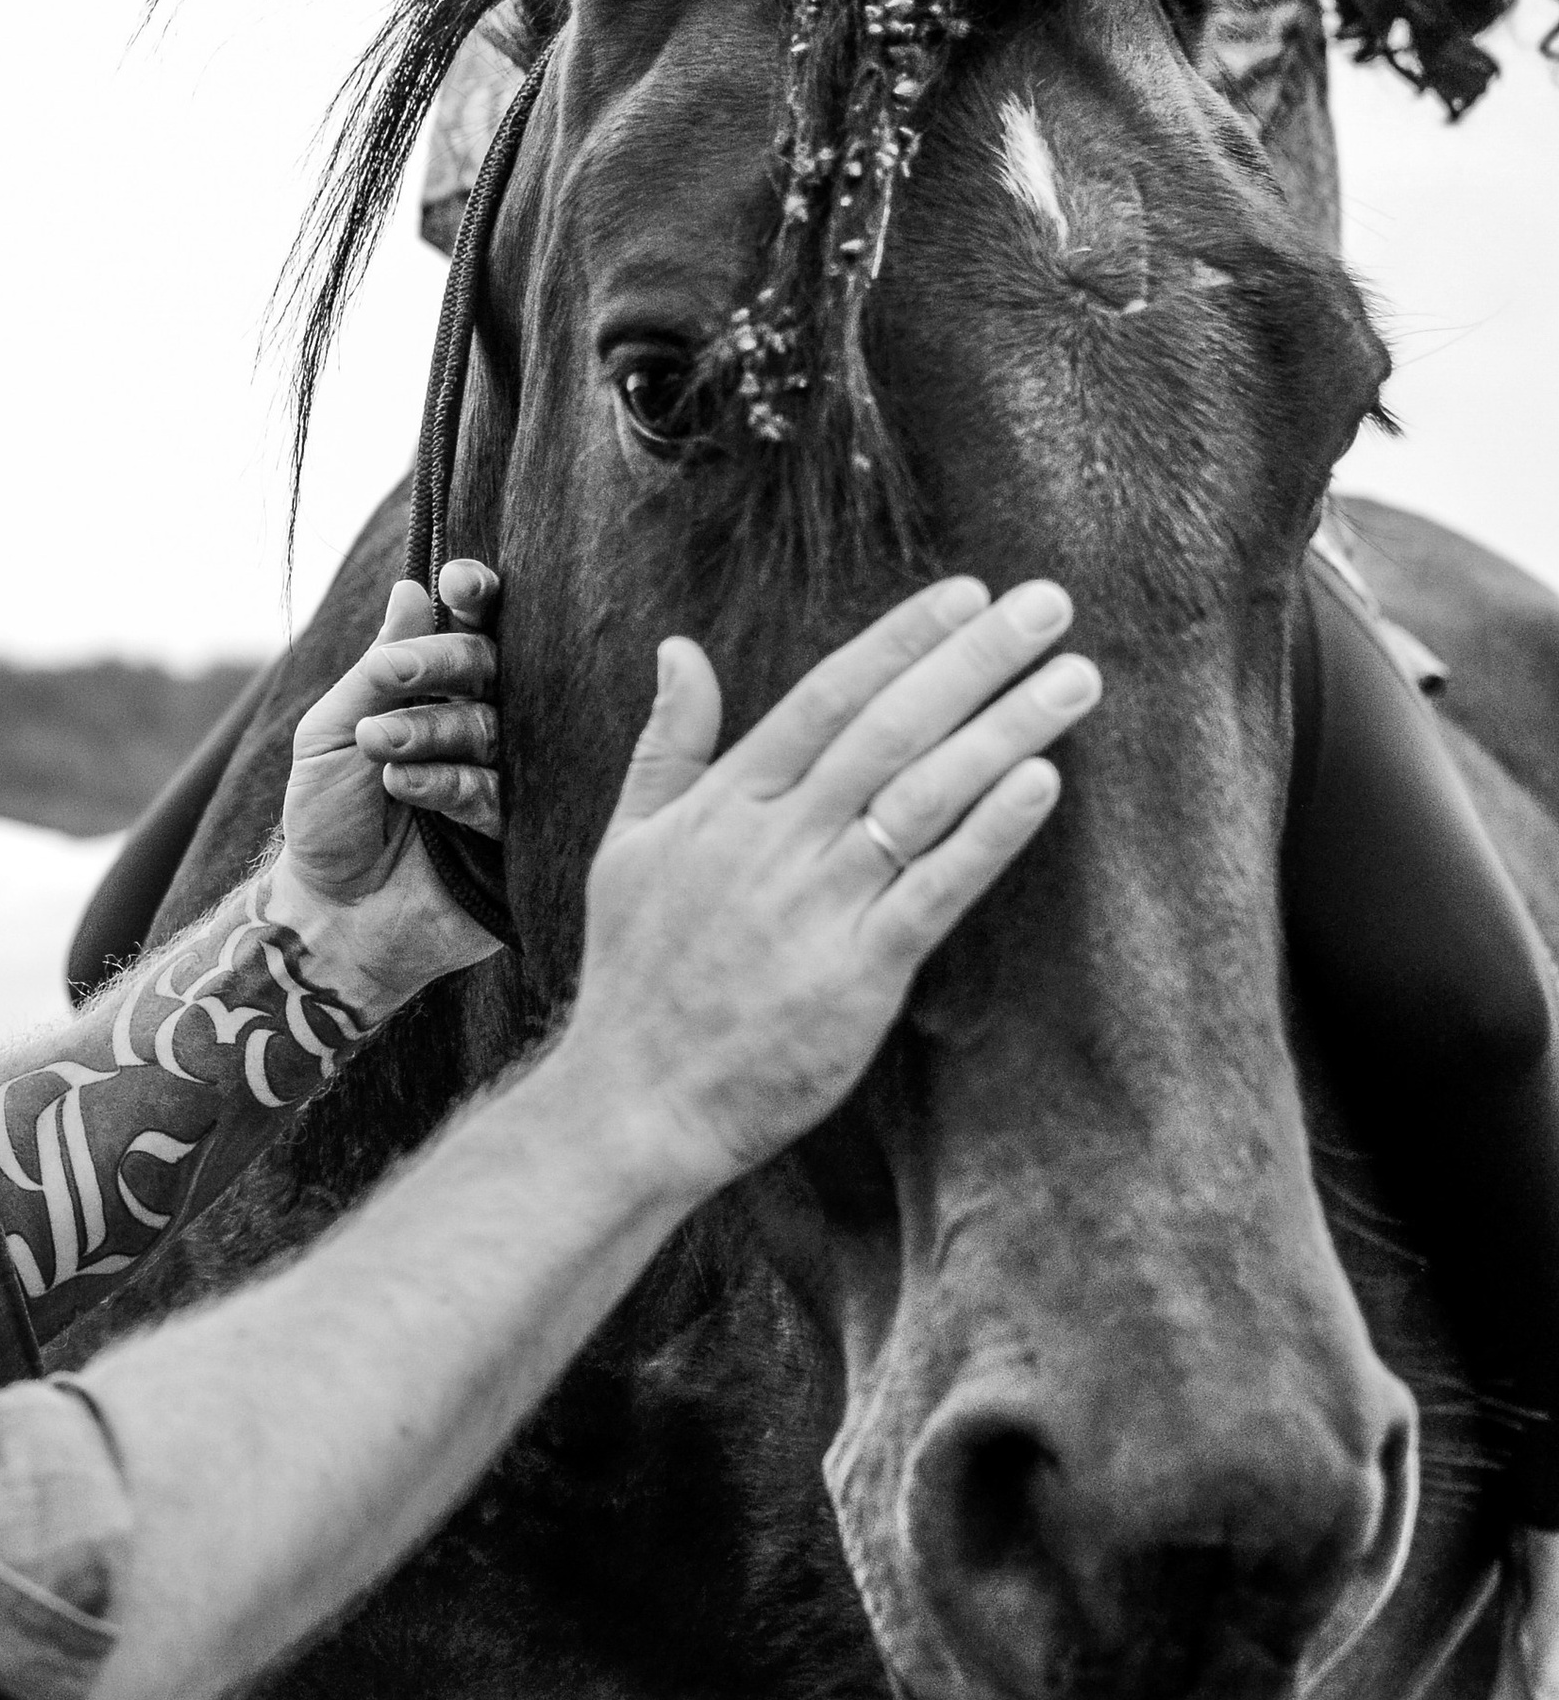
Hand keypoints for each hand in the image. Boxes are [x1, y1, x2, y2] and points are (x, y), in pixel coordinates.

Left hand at [267, 564, 503, 1001]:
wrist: (331, 917)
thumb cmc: (324, 820)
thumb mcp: (331, 734)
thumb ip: (377, 667)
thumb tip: (413, 587)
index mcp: (433, 692)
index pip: (469, 629)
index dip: (474, 598)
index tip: (461, 582)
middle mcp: (475, 725)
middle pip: (491, 667)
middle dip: (444, 664)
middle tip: (395, 679)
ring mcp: (501, 777)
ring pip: (495, 727)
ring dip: (432, 730)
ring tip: (378, 750)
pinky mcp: (516, 832)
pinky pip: (499, 790)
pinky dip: (448, 782)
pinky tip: (405, 789)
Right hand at [564, 577, 1100, 1199]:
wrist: (635, 1103)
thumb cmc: (637, 976)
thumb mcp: (626, 845)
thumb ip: (667, 745)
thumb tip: (679, 648)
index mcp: (726, 805)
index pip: (827, 697)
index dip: (901, 641)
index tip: (967, 595)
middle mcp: (776, 843)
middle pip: (890, 729)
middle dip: (974, 660)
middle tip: (1048, 604)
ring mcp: (819, 908)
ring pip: (923, 797)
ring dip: (1005, 729)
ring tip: (1074, 677)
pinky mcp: (858, 976)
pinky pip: (934, 891)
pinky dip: (989, 834)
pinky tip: (1041, 782)